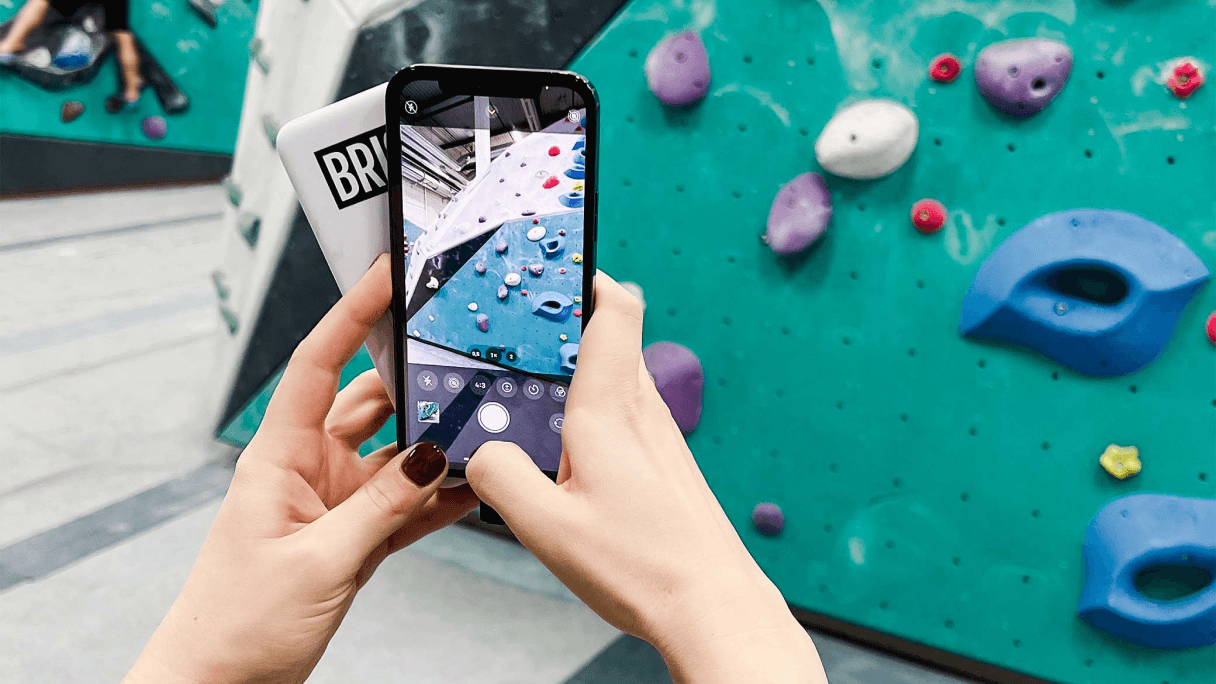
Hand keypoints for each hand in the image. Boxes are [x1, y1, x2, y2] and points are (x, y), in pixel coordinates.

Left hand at [123, 255, 478, 683]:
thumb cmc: (237, 622)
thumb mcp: (320, 558)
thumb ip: (385, 504)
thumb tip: (436, 454)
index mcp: (280, 457)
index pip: (319, 366)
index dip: (352, 315)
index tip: (387, 275)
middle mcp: (309, 469)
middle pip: (370, 403)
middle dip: (412, 380)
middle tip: (460, 358)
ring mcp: (334, 502)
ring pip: (396, 454)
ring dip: (433, 446)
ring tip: (480, 430)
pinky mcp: (353, 537)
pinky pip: (404, 503)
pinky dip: (436, 498)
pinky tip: (470, 490)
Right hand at [466, 273, 826, 683]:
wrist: (712, 607)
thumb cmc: (642, 567)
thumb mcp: (544, 525)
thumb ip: (498, 476)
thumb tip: (479, 452)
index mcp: (611, 409)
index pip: (615, 309)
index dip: (587, 277)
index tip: (554, 266)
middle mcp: (642, 412)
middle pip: (612, 339)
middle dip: (566, 328)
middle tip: (519, 336)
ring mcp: (660, 437)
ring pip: (618, 379)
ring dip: (579, 374)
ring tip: (532, 396)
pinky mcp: (666, 464)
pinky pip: (626, 417)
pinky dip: (593, 414)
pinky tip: (566, 453)